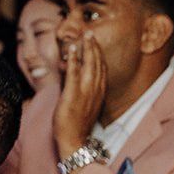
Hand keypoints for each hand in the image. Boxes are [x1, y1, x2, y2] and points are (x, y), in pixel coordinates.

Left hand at [54, 32, 106, 159]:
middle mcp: (95, 91)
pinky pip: (74, 74)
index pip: (102, 69)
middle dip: (94, 46)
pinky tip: (71, 50)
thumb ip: (81, 89)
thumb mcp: (84, 104)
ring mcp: (86, 93)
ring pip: (90, 66)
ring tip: (85, 35)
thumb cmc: (77, 124)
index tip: (95, 42)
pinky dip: (74, 60)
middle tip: (90, 32)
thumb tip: (73, 76)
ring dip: (87, 49)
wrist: (74, 141)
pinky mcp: (73, 96)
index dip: (99, 54)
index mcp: (99, 93)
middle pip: (98, 64)